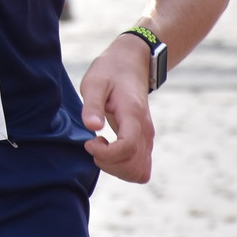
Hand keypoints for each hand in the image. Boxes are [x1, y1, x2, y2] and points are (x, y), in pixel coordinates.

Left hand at [78, 35, 155, 182]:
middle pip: (136, 168)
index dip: (106, 153)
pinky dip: (123, 168)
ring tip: (101, 148)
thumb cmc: (110, 71)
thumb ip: (93, 104)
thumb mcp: (95, 82)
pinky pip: (140, 168)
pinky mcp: (144, 142)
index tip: (89, 142)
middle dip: (109, 164)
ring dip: (116, 169)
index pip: (128, 149)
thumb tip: (92, 127)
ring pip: (140, 172)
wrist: (131, 64)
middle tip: (93, 145)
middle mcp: (145, 131)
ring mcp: (147, 138)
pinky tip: (108, 150)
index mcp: (133, 116)